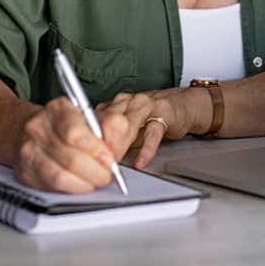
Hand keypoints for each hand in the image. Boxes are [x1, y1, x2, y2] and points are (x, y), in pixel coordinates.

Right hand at [12, 97, 123, 193]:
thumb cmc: (67, 123)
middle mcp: (39, 128)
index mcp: (58, 109)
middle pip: (69, 158)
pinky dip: (70, 189)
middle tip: (107, 175)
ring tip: (96, 181)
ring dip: (84, 184)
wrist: (29, 129)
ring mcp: (29, 151)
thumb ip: (109, 127)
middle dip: (95, 171)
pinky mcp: (24, 172)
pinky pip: (50, 187)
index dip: (96, 150)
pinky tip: (80, 184)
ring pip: (59, 176)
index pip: (75, 133)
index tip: (110, 159)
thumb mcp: (90, 116)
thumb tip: (115, 147)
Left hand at [96, 87, 210, 168]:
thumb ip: (109, 141)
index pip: (94, 121)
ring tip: (115, 162)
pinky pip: (153, 132)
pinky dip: (146, 150)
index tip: (84, 159)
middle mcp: (127, 102)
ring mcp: (145, 105)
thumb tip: (90, 163)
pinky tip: (141, 161)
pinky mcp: (164, 113)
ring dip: (119, 145)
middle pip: (107, 120)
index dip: (88, 141)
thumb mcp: (126, 129)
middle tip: (98, 164)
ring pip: (127, 123)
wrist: (180, 105)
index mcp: (113, 105)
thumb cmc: (149, 119)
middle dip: (101, 144)